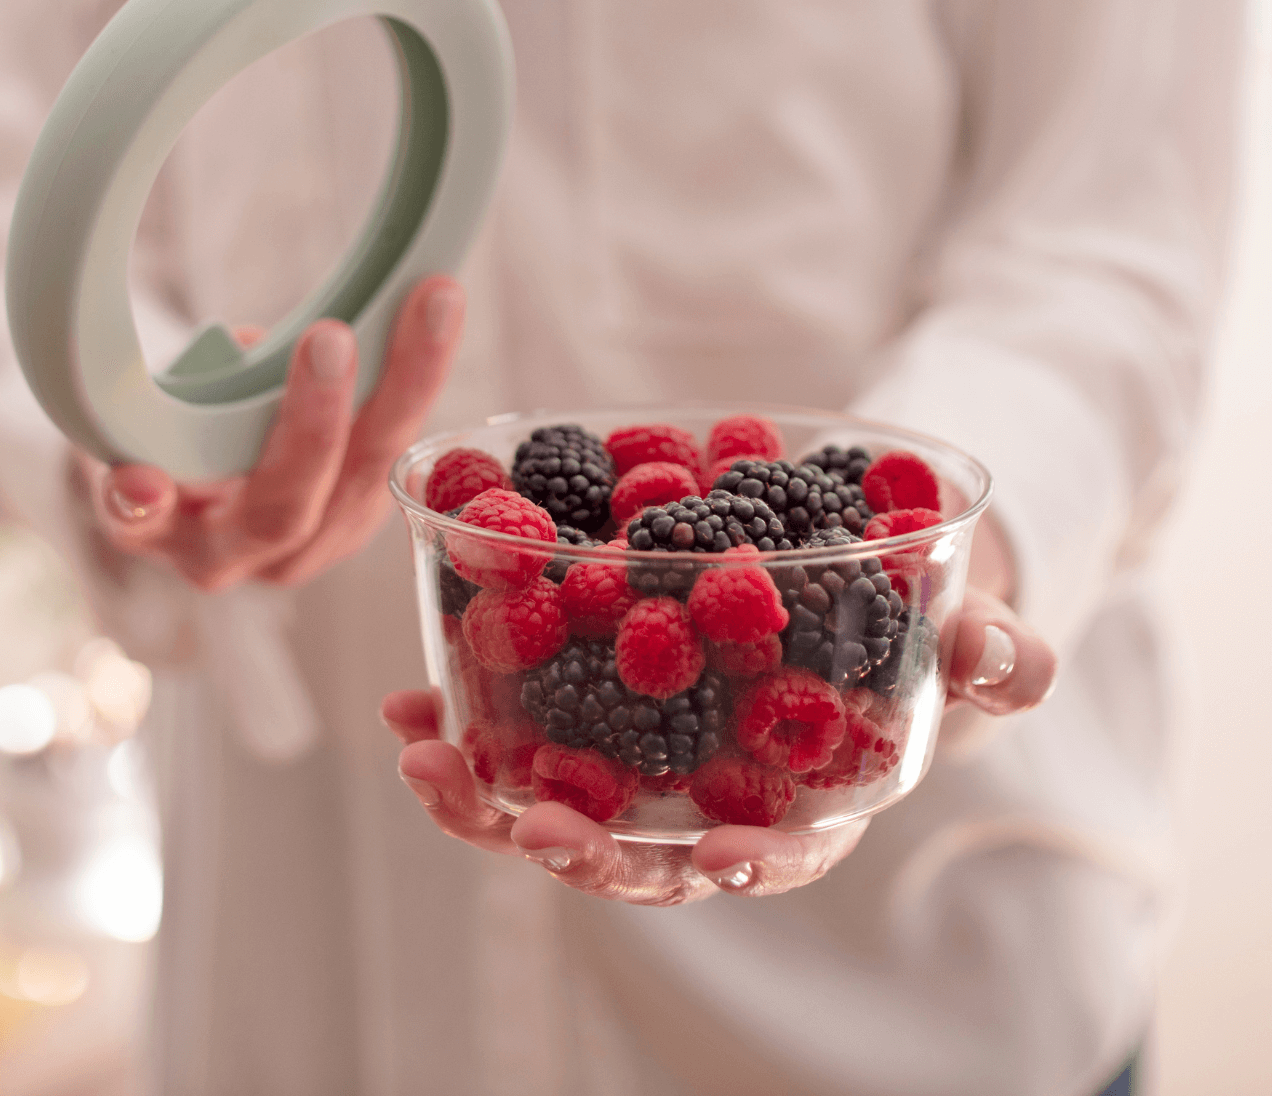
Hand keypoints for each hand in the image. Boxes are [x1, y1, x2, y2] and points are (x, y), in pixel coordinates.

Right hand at [77, 276, 463, 591]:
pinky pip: (405, 454)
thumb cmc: (170, 427)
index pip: (145, 525)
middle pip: (281, 509)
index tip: (142, 479)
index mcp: (160, 530)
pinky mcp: (362, 517)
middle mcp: (236, 556)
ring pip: (366, 476)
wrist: (212, 471)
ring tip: (431, 301)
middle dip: (311, 424)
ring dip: (406, 384)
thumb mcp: (149, 408)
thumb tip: (251, 352)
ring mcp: (309, 546)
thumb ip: (178, 390)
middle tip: (329, 339)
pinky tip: (444, 313)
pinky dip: (424, 381)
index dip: (143, 506)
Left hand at [382, 583, 1056, 907]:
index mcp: (805, 793)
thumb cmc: (902, 615)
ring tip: (424, 758)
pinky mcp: (590, 709)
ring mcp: (645, 760)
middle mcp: (713, 794)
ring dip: (489, 797)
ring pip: (563, 802)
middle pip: (649, 849)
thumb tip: (1018, 661)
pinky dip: (467, 729)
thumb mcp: (956, 624)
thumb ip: (989, 651)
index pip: (785, 851)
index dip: (757, 864)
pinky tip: (412, 708)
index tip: (724, 860)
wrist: (837, 566)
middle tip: (533, 827)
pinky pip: (521, 737)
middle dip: (590, 850)